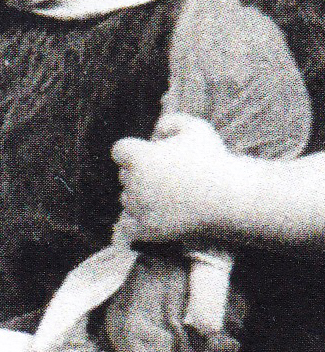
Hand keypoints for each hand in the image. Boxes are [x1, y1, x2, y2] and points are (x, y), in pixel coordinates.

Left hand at [112, 114, 233, 243]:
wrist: (231, 197)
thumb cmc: (214, 160)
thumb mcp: (196, 128)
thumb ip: (172, 122)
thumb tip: (157, 132)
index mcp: (140, 157)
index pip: (120, 150)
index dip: (134, 151)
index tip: (151, 155)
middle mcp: (134, 183)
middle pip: (124, 176)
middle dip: (139, 174)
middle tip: (166, 177)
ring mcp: (140, 207)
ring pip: (127, 200)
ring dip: (139, 197)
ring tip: (167, 196)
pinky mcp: (148, 229)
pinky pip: (127, 227)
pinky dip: (134, 223)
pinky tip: (150, 217)